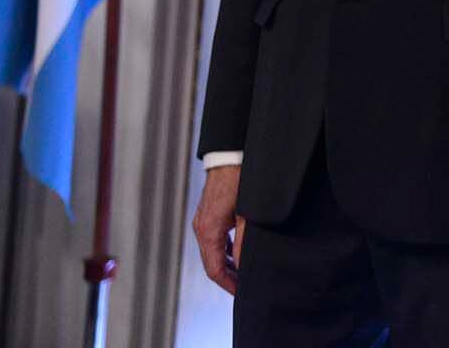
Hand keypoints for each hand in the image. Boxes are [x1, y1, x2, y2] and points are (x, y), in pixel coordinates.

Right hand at [191, 165, 246, 294]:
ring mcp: (202, 220)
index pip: (214, 269)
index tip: (240, 292)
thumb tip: (244, 265)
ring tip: (243, 272)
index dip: (228, 284)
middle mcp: (201, 228)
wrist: (229, 156)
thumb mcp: (246, 215)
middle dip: (227, 277)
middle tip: (244, 285)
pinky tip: (237, 251)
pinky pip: (213, 239)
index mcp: (208, 231)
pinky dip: (224, 249)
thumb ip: (244, 242)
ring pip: (212, 251)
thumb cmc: (238, 180)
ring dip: (226, 263)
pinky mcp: (207, 214)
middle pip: (211, 263)